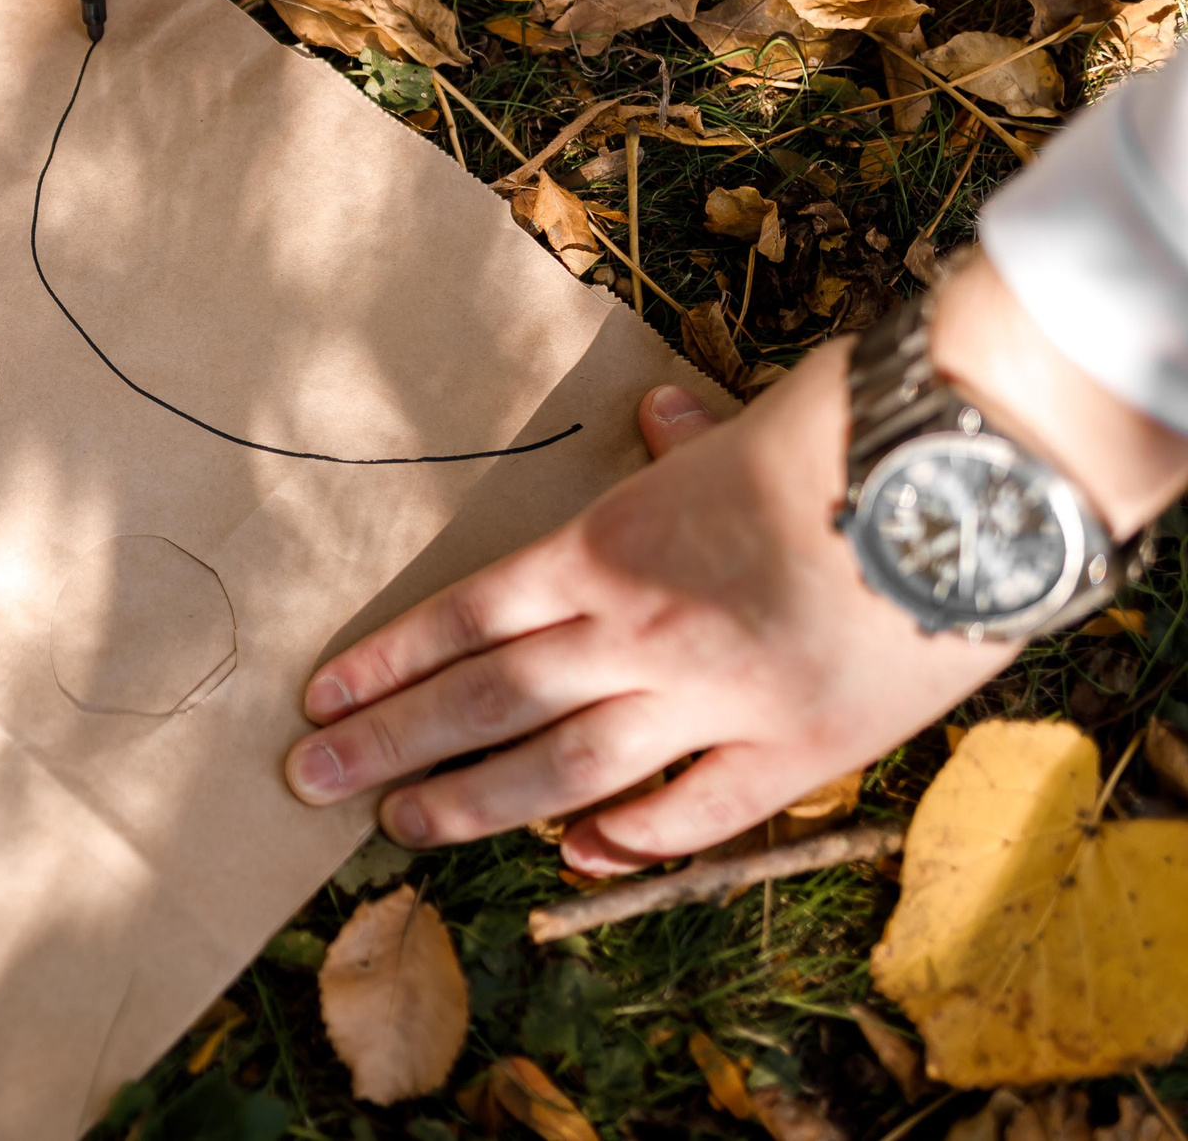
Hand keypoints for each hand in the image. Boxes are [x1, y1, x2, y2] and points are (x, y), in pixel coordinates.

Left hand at [282, 252, 1187, 873]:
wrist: (962, 478)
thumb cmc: (843, 431)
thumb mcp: (736, 427)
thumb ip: (678, 443)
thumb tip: (650, 415)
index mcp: (606, 545)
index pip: (466, 616)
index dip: (388, 663)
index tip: (321, 697)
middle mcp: (638, 632)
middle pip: (487, 699)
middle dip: (389, 743)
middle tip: (307, 779)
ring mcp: (711, 699)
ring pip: (562, 770)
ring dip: (469, 802)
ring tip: (395, 825)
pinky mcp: (793, 749)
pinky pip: (689, 813)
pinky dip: (626, 839)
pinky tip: (569, 854)